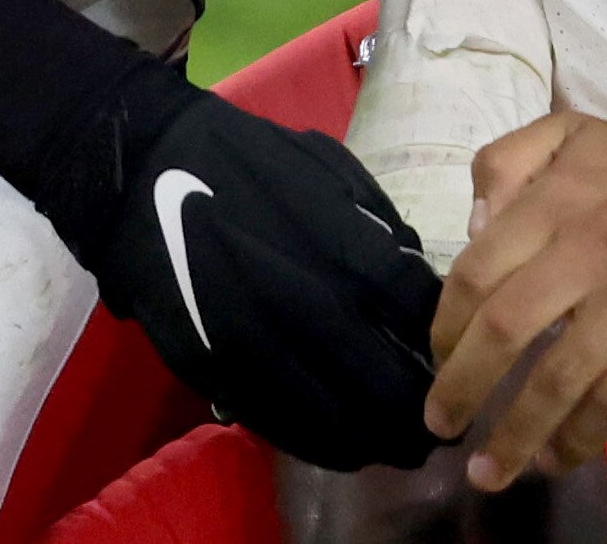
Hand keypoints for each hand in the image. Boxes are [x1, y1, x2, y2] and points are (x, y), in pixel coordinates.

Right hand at [85, 79, 448, 472]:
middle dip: (415, 407)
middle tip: (439, 420)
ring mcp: (254, 343)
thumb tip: (418, 281)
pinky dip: (315, 440)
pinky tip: (342, 443)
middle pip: (379, 380)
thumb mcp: (331, 172)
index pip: (413, 312)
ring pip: (327, 415)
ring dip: (372, 437)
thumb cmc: (248, 162)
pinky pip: (274, 419)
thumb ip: (380, 228)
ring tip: (399, 443)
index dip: (441, 340)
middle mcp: (302, 303)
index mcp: (338, 246)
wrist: (147, 174)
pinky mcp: (212, 366)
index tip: (459, 351)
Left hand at [427, 114, 606, 487]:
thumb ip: (509, 162)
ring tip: (486, 472)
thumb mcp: (577, 136)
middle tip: (442, 423)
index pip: (477, 271)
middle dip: (461, 388)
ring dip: (513, 435)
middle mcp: (593, 243)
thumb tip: (472, 229)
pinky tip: (554, 460)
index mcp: (560, 195)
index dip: (446, 327)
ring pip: (557, 378)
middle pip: (504, 328)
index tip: (440, 360)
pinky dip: (577, 440)